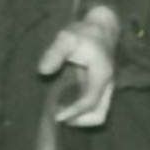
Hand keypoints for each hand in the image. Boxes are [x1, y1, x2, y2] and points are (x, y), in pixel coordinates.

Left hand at [36, 5, 119, 126]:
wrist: (100, 29)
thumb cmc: (83, 33)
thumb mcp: (67, 38)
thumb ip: (55, 53)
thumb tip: (42, 71)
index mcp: (101, 75)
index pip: (90, 101)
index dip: (73, 112)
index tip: (56, 116)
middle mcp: (107, 85)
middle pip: (99, 115)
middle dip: (79, 121)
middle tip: (58, 116)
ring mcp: (105, 89)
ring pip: (98, 114)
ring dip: (81, 119)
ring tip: (60, 112)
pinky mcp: (100, 90)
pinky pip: (93, 108)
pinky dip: (81, 113)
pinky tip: (64, 105)